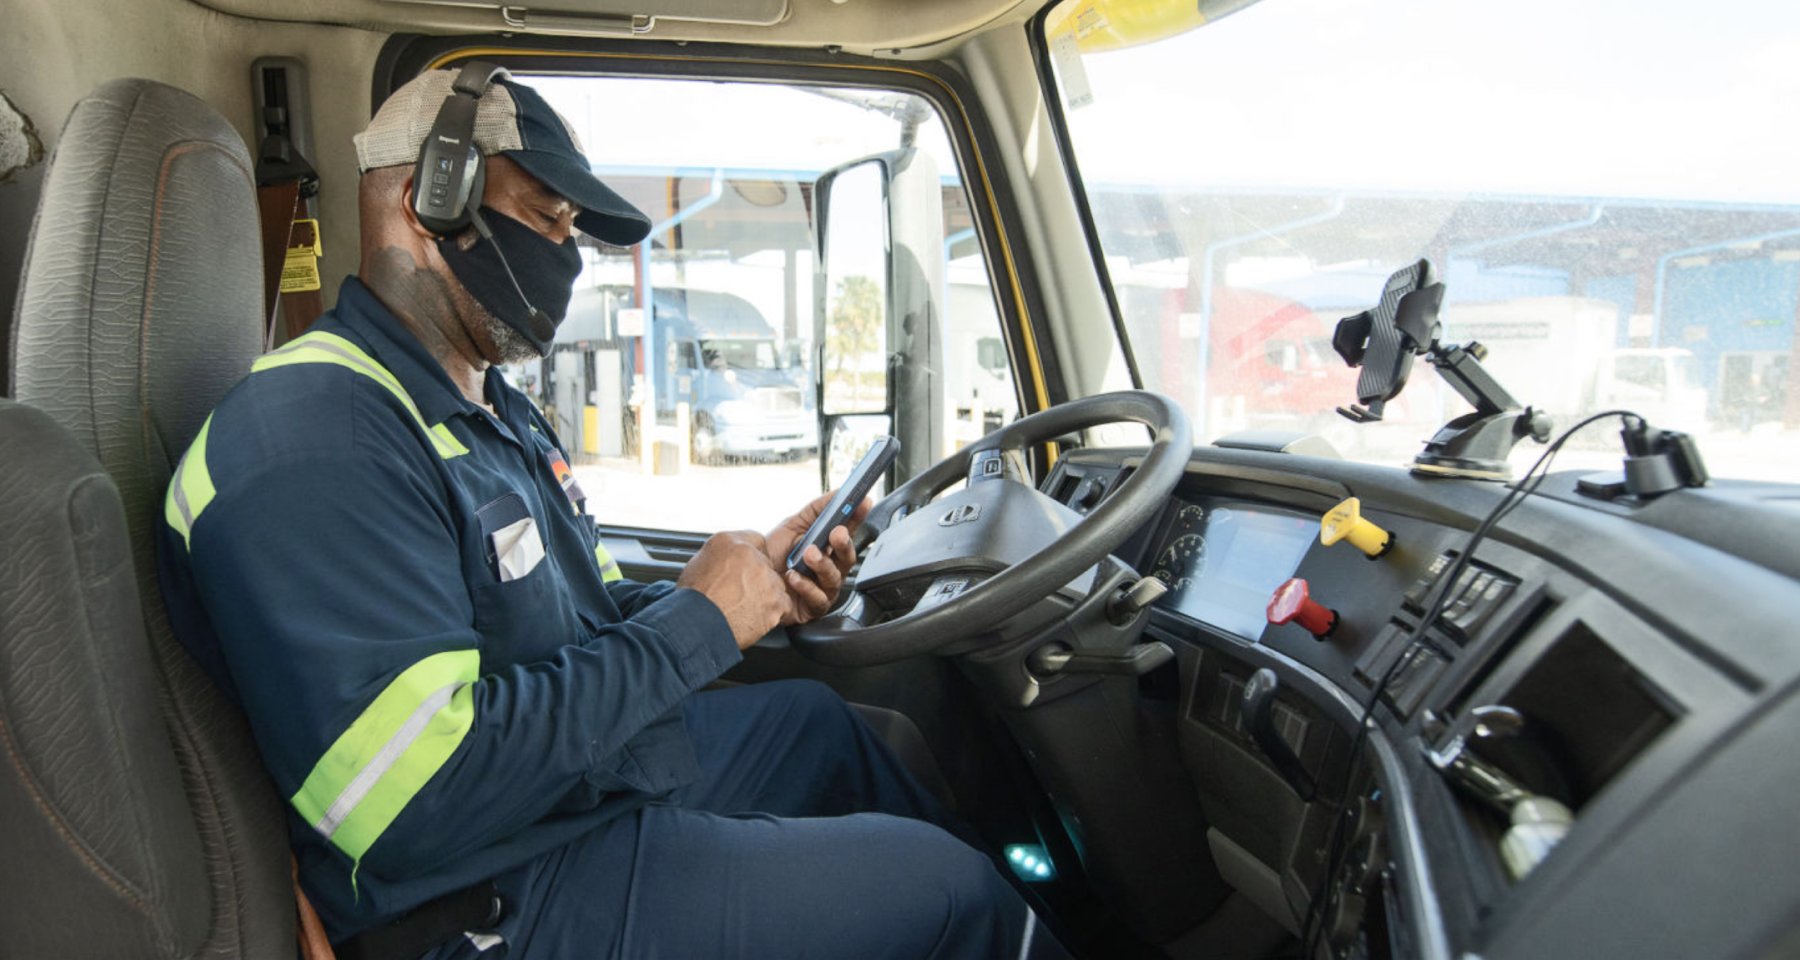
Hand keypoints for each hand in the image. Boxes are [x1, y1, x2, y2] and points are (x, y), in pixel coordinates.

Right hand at [676, 531, 787, 649]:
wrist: (698, 623)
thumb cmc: (693, 597)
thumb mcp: (698, 561)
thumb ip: (719, 552)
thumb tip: (727, 556)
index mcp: (732, 543)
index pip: (754, 541)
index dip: (748, 557)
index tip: (744, 569)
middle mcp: (753, 557)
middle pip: (765, 564)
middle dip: (756, 576)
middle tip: (739, 592)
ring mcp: (767, 580)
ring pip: (775, 584)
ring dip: (765, 594)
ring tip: (744, 606)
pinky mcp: (776, 602)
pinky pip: (782, 605)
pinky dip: (772, 611)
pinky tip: (753, 616)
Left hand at [765, 491, 870, 624]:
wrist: (749, 579)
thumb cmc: (773, 555)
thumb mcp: (794, 525)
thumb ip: (817, 510)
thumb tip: (838, 493)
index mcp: (828, 548)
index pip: (848, 531)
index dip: (857, 517)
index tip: (862, 504)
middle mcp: (829, 569)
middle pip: (848, 557)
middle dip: (844, 543)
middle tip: (836, 533)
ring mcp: (823, 589)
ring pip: (835, 578)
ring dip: (822, 564)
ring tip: (808, 554)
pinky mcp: (813, 607)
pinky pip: (818, 599)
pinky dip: (806, 586)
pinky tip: (793, 577)